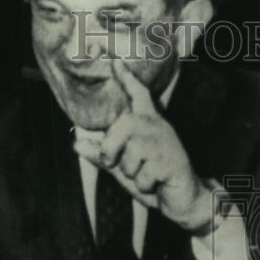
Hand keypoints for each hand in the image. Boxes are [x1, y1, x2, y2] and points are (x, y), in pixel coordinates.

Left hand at [72, 58, 215, 233]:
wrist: (183, 200)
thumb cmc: (153, 180)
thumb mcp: (123, 167)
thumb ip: (102, 155)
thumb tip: (76, 143)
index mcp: (146, 124)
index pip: (137, 95)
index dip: (126, 77)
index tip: (115, 59)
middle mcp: (156, 128)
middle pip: (122, 126)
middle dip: (111, 149)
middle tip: (117, 163)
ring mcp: (165, 143)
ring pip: (129, 156)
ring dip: (132, 174)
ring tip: (147, 175)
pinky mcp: (171, 162)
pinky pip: (141, 176)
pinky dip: (144, 186)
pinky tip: (157, 183)